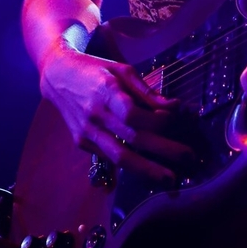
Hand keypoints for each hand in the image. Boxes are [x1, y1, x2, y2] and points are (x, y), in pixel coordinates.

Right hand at [40, 44, 190, 183]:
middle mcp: (94, 115)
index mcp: (105, 92)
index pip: (134, 115)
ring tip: (169, 177)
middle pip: (132, 139)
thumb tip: (173, 108)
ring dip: (147, 169)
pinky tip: (147, 169)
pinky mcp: (81, 143)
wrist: (58, 76)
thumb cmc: (95, 70)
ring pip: (119, 157)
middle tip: (188, 158)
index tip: (174, 121)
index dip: (157, 121)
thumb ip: (147, 92)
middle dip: (163, 151)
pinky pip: (109, 157)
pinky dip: (129, 164)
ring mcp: (86, 132)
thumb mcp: (122, 70)